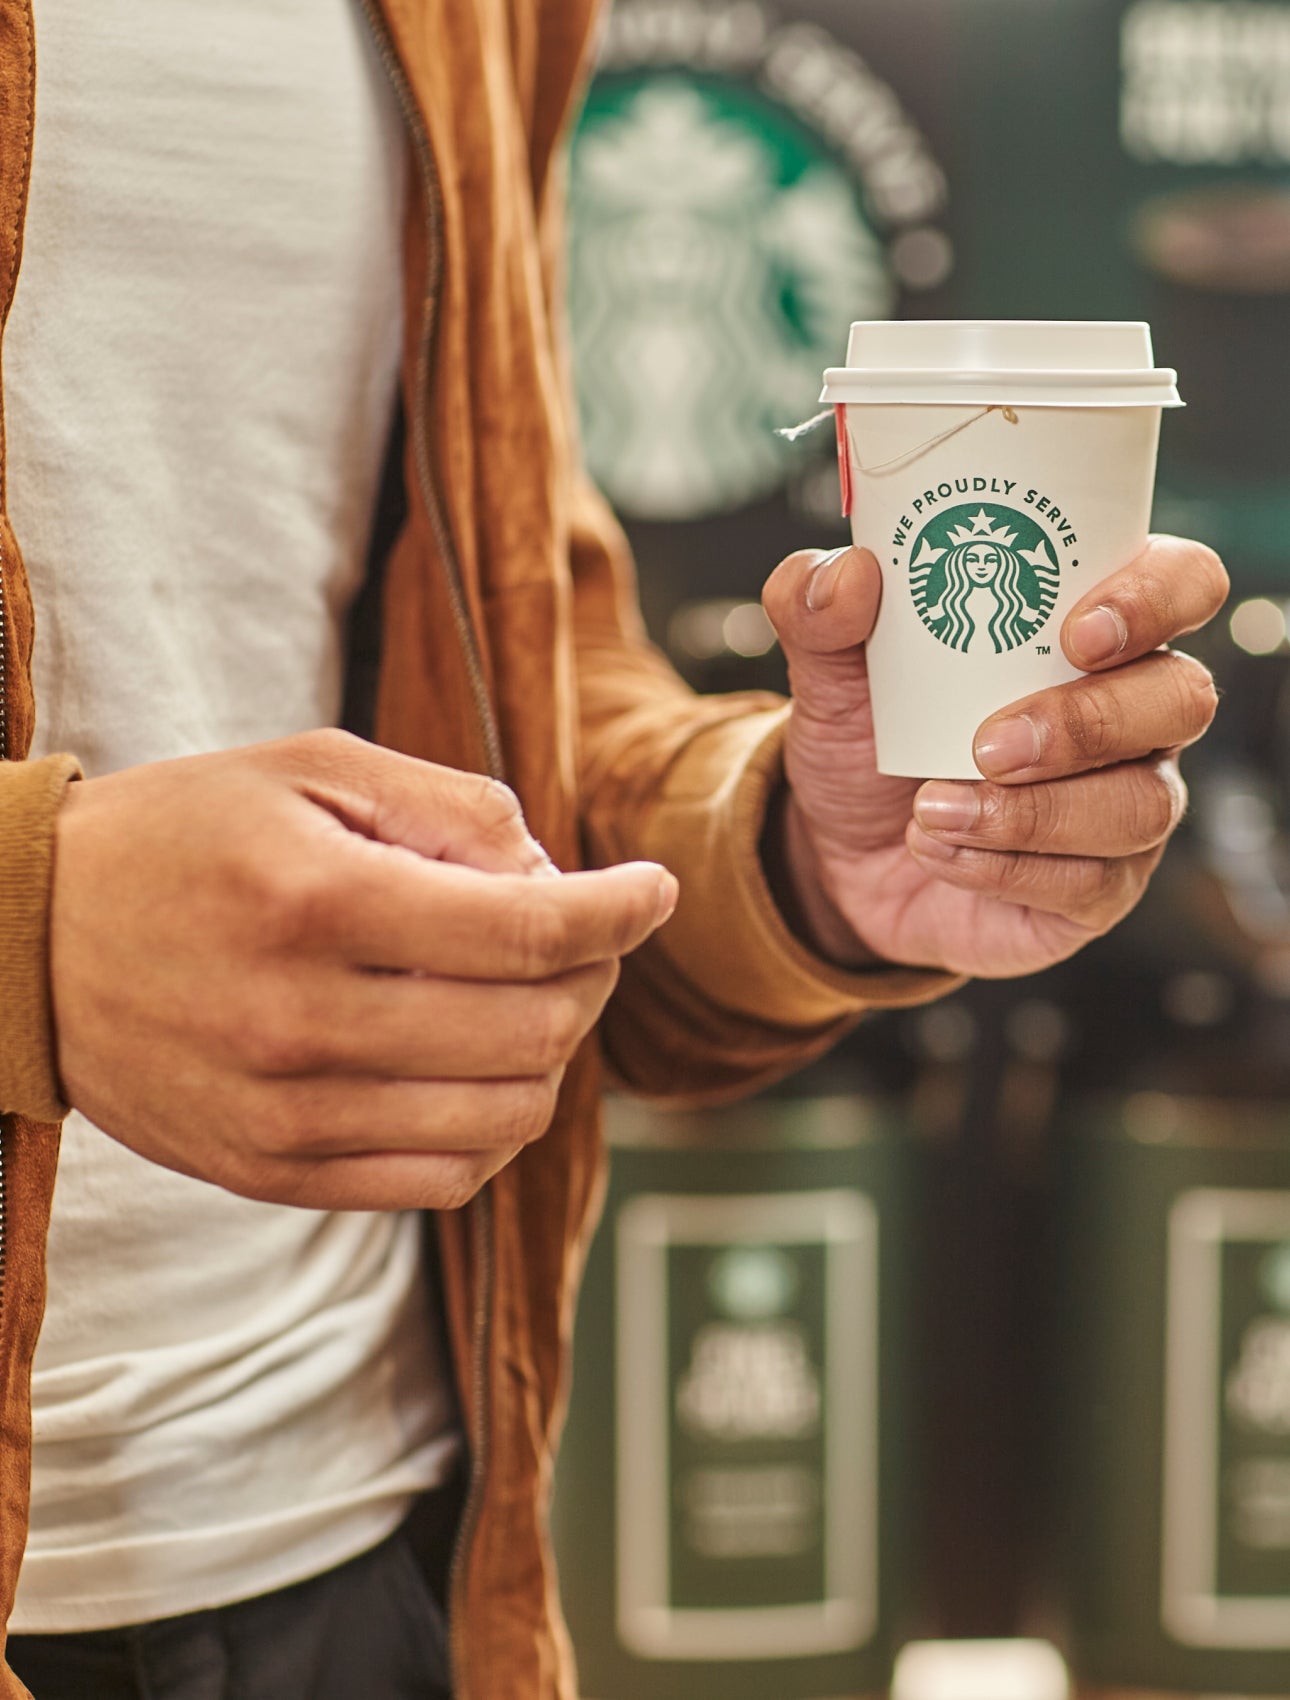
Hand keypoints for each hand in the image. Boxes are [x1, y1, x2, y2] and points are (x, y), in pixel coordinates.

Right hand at [50, 730, 676, 1209]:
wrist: (29, 944)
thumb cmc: (183, 835)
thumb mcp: (310, 766)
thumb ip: (449, 807)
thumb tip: (554, 872)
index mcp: (318, 903)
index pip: (527, 933)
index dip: (618, 912)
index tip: (654, 890)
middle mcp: (304, 1023)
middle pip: (531, 1029)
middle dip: (593, 975)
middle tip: (585, 935)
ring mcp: (286, 1115)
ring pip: (504, 1119)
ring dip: (552, 1054)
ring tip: (529, 999)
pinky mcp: (272, 1172)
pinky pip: (441, 1182)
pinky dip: (496, 1130)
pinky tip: (483, 1071)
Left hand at [761, 536, 1226, 977]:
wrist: (837, 853)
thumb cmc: (869, 738)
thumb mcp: (826, 671)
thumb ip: (819, 608)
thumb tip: (846, 573)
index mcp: (1095, 628)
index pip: (1185, 582)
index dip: (1155, 598)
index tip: (1076, 633)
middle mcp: (1135, 712)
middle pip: (1182, 699)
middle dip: (1089, 722)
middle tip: (989, 744)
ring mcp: (1128, 803)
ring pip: (1140, 805)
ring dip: (1032, 812)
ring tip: (932, 808)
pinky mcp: (1098, 889)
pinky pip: (1089, 882)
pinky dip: (1003, 867)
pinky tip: (936, 849)